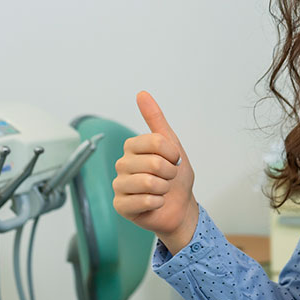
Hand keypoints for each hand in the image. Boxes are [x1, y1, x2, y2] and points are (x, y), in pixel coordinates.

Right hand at [112, 91, 198, 252]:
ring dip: (163, 189)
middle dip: (170, 173)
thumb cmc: (175, 176)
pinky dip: (157, 203)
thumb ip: (156, 119)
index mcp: (132, 147)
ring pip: (147, 183)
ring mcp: (119, 185)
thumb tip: (142, 94)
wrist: (180, 206)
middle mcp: (122, 164)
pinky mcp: (120, 205)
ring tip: (161, 190)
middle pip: (153, 163)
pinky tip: (155, 203)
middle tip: (168, 178)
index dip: (171, 153)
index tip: (173, 160)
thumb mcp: (171, 144)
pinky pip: (143, 201)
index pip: (155, 142)